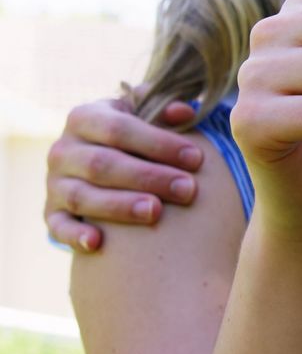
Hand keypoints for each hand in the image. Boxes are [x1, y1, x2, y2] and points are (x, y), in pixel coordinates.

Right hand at [44, 96, 203, 251]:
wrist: (97, 157)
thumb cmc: (132, 134)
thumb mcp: (143, 114)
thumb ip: (164, 110)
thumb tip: (185, 113)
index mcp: (84, 117)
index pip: (119, 129)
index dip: (159, 143)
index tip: (196, 158)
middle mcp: (63, 150)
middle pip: (103, 165)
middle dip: (149, 177)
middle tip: (188, 189)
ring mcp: (54, 183)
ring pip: (82, 197)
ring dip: (120, 206)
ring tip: (156, 212)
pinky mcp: (52, 213)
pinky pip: (58, 227)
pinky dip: (75, 236)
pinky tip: (98, 243)